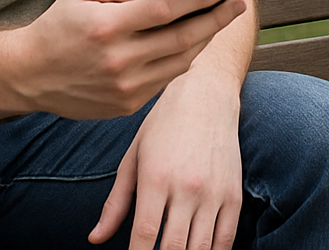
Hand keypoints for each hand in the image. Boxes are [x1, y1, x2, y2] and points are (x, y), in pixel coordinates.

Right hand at [14, 0, 245, 119]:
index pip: (165, 8)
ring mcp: (124, 88)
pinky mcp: (127, 107)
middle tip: (236, 2)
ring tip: (219, 19)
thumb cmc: (60, 23)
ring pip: (180, 62)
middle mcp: (118, 60)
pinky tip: (193, 41)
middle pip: (182, 38)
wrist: (29, 75)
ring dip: (204, 39)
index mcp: (106, 26)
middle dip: (215, 18)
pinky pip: (166, 80)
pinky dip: (183, 59)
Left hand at [88, 71, 243, 249]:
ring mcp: (213, 192)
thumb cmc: (165, 123)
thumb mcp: (134, 155)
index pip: (143, 236)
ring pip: (200, 249)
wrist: (208, 94)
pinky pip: (226, 239)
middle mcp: (186, 187)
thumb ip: (116, 201)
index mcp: (156, 177)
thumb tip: (95, 239)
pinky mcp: (233, 194)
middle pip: (172, 249)